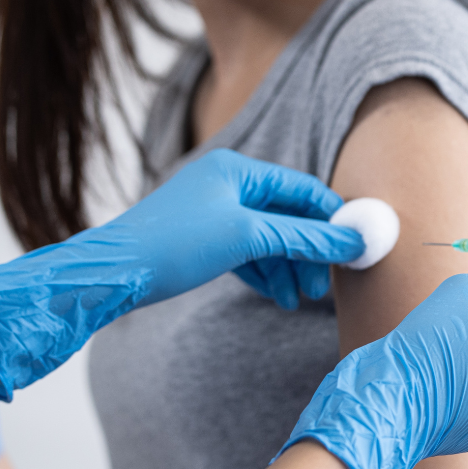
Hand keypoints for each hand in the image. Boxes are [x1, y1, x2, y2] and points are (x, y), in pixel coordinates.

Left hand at [0, 149, 363, 400]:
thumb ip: (305, 237)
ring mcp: (216, 212)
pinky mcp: (207, 239)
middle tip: (322, 286)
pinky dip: (266, 272)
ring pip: (271, 239)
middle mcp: (228, 185)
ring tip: (297, 298)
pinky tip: (277, 295)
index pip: (302, 189)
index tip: (355, 247)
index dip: (332, 218)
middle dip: (309, 252)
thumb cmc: (174, 244)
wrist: (112, 274)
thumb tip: (354, 240)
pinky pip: (251, 252)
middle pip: (289, 217)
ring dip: (288, 268)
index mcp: (237, 169)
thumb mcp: (248, 238)